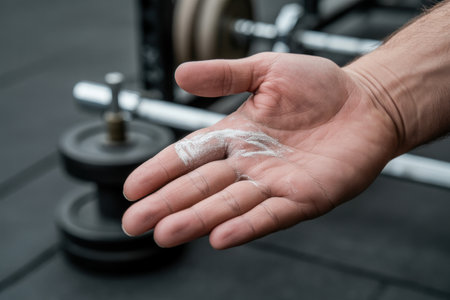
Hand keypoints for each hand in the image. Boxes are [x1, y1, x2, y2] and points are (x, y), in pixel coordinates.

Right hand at [122, 52, 397, 248]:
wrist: (368, 101)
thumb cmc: (320, 86)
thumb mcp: (266, 69)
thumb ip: (224, 75)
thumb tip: (179, 73)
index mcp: (236, 135)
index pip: (189, 155)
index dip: (160, 171)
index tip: (133, 188)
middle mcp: (250, 163)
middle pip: (200, 187)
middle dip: (166, 204)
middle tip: (134, 222)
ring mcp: (275, 182)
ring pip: (228, 205)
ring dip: (197, 220)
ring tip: (165, 233)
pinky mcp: (305, 197)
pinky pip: (270, 214)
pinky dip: (246, 226)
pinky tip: (219, 237)